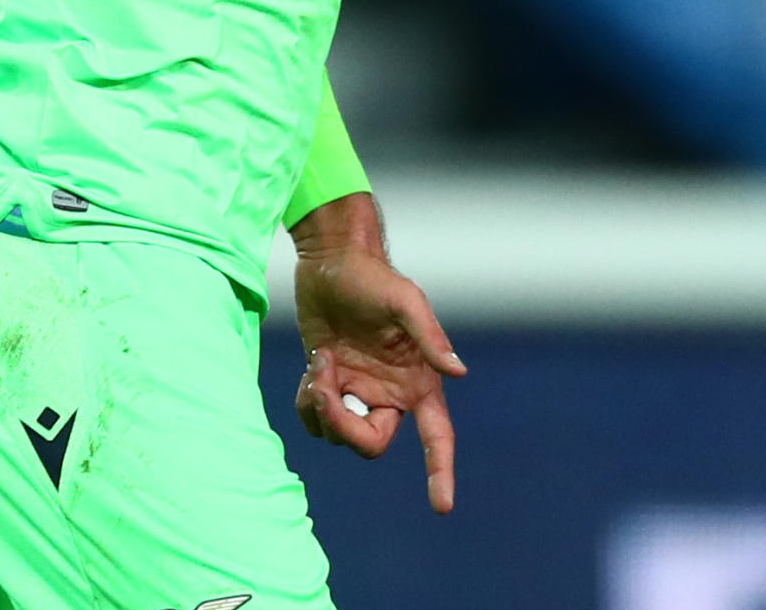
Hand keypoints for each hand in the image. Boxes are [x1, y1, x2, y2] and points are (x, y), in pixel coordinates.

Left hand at [289, 193, 466, 513]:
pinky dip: (308, 403)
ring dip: (321, 406)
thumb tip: (458, 372)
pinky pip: (315, 418)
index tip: (441, 505)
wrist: (331, 260)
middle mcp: (389, 395)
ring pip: (337, 434)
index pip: (437, 438)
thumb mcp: (404, 300)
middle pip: (370, 443)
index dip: (440, 472)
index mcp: (416, 383)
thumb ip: (429, 336)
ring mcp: (356, 392)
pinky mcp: (328, 383)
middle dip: (343, 424)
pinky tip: (312, 370)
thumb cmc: (373, 277)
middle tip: (325, 386)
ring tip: (322, 362)